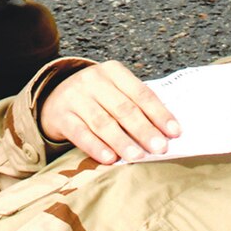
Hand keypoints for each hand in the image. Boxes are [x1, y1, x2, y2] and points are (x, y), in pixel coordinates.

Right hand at [38, 59, 180, 164]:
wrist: (55, 98)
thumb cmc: (97, 98)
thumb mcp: (115, 91)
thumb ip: (136, 106)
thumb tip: (166, 132)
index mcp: (113, 71)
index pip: (141, 93)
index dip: (159, 113)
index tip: (175, 132)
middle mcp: (93, 80)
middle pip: (123, 108)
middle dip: (144, 130)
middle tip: (160, 148)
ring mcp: (75, 97)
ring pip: (102, 122)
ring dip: (122, 141)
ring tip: (137, 156)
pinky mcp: (61, 116)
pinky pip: (80, 133)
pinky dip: (96, 147)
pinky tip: (109, 158)